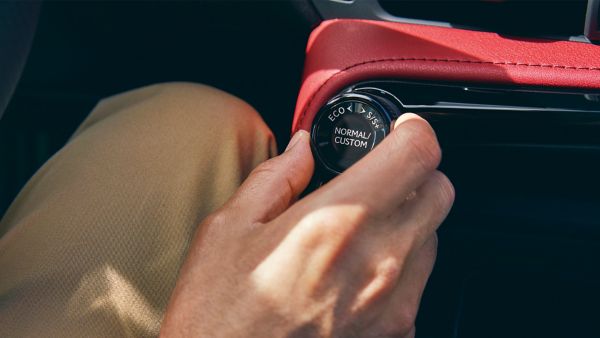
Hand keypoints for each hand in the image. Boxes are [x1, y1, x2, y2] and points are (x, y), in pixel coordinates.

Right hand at [160, 114, 453, 337]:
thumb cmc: (218, 316)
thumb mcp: (229, 229)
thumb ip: (276, 177)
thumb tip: (301, 148)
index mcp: (335, 222)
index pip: (417, 154)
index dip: (412, 131)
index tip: (398, 131)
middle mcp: (378, 263)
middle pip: (440, 192)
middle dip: (415, 174)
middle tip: (377, 177)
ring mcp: (393, 304)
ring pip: (434, 237)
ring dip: (408, 221)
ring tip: (358, 231)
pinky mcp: (395, 334)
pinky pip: (419, 283)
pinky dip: (399, 266)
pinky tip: (356, 272)